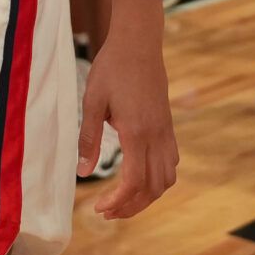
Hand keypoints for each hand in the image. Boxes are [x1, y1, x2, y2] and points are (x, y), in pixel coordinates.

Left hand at [81, 29, 178, 220]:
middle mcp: (157, 135)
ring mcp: (166, 131)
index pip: (134, 182)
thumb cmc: (112, 68)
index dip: (118, 202)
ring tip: (123, 200)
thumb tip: (83, 172)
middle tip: (107, 212)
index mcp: (137, 132)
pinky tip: (140, 176)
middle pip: (154, 188)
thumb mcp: (92, 101)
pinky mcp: (168, 125)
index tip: (99, 209)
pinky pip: (171, 162)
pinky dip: (158, 179)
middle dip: (132, 207)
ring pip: (167, 178)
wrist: (139, 42)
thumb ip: (88, 138)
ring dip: (147, 196)